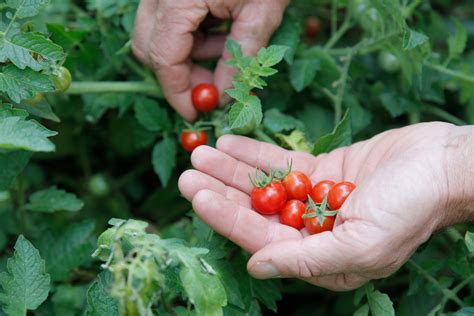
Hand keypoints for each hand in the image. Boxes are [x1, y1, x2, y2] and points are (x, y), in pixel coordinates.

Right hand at [132, 0, 287, 120]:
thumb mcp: (260, 13)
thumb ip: (238, 61)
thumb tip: (223, 98)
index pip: (164, 58)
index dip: (178, 92)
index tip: (196, 114)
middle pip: (150, 47)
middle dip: (179, 75)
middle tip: (212, 88)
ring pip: (157, 35)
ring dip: (187, 56)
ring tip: (225, 55)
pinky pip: (167, 20)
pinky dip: (190, 36)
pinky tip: (219, 34)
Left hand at [178, 122, 471, 290]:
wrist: (443, 165)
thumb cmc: (410, 210)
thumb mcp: (361, 245)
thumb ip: (306, 259)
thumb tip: (256, 267)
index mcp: (319, 258)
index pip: (261, 238)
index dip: (226, 217)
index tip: (196, 194)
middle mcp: (311, 231)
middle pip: (255, 210)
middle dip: (221, 190)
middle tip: (189, 171)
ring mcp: (314, 199)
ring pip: (264, 184)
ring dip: (232, 168)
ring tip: (202, 151)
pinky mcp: (322, 172)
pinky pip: (283, 162)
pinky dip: (257, 153)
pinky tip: (231, 142)